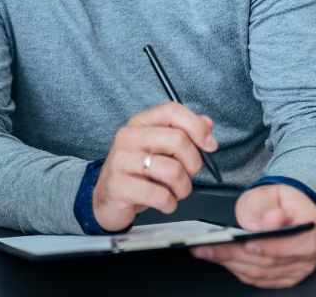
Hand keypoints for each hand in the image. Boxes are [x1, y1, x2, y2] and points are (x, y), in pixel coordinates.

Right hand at [92, 102, 217, 231]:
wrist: (105, 199)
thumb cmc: (136, 173)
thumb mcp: (158, 149)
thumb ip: (183, 133)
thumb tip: (207, 123)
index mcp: (140, 124)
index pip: (171, 111)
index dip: (197, 126)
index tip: (209, 145)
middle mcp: (128, 137)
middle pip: (178, 140)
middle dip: (193, 164)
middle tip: (187, 175)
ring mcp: (121, 161)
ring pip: (173, 171)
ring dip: (183, 188)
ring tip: (174, 191)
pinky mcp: (119, 186)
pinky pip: (160, 196)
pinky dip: (169, 204)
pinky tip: (163, 202)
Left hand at [191, 184, 315, 288]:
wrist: (279, 208)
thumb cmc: (274, 201)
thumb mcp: (267, 194)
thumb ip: (267, 207)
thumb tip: (274, 219)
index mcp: (310, 225)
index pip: (297, 244)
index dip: (271, 247)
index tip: (247, 244)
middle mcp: (310, 250)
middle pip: (273, 261)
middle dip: (236, 254)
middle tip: (209, 246)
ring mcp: (300, 266)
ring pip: (263, 273)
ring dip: (232, 263)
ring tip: (206, 251)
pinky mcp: (286, 277)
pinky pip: (260, 280)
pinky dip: (238, 270)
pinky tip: (220, 259)